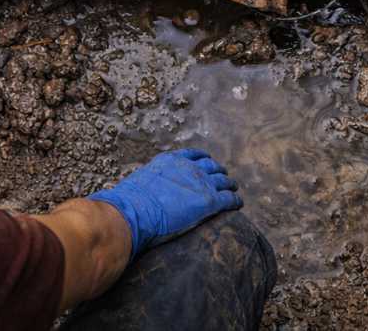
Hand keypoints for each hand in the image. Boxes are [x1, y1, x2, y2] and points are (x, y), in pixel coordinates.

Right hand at [86, 148, 241, 260]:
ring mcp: (201, 183)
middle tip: (222, 177)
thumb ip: (150, 182)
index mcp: (171, 161)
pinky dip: (235, 200)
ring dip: (229, 184)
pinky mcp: (209, 201)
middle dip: (218, 171)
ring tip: (233, 188)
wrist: (133, 212)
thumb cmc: (129, 202)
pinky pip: (229, 198)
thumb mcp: (140, 182)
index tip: (207, 162)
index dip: (202, 159)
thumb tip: (142, 191)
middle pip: (212, 166)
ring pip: (224, 180)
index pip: (193, 155)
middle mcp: (189, 168)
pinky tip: (238, 203)